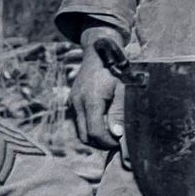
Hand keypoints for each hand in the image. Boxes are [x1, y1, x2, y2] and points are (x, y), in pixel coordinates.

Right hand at [71, 31, 123, 150]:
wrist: (99, 52)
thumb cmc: (114, 70)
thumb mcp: (122, 90)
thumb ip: (118, 112)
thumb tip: (116, 134)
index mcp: (91, 100)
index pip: (95, 132)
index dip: (107, 141)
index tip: (119, 142)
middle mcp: (77, 102)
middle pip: (85, 136)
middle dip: (100, 143)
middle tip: (115, 142)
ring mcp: (72, 102)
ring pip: (80, 130)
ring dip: (94, 136)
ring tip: (110, 134)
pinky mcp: (72, 101)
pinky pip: (79, 121)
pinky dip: (89, 127)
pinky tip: (103, 123)